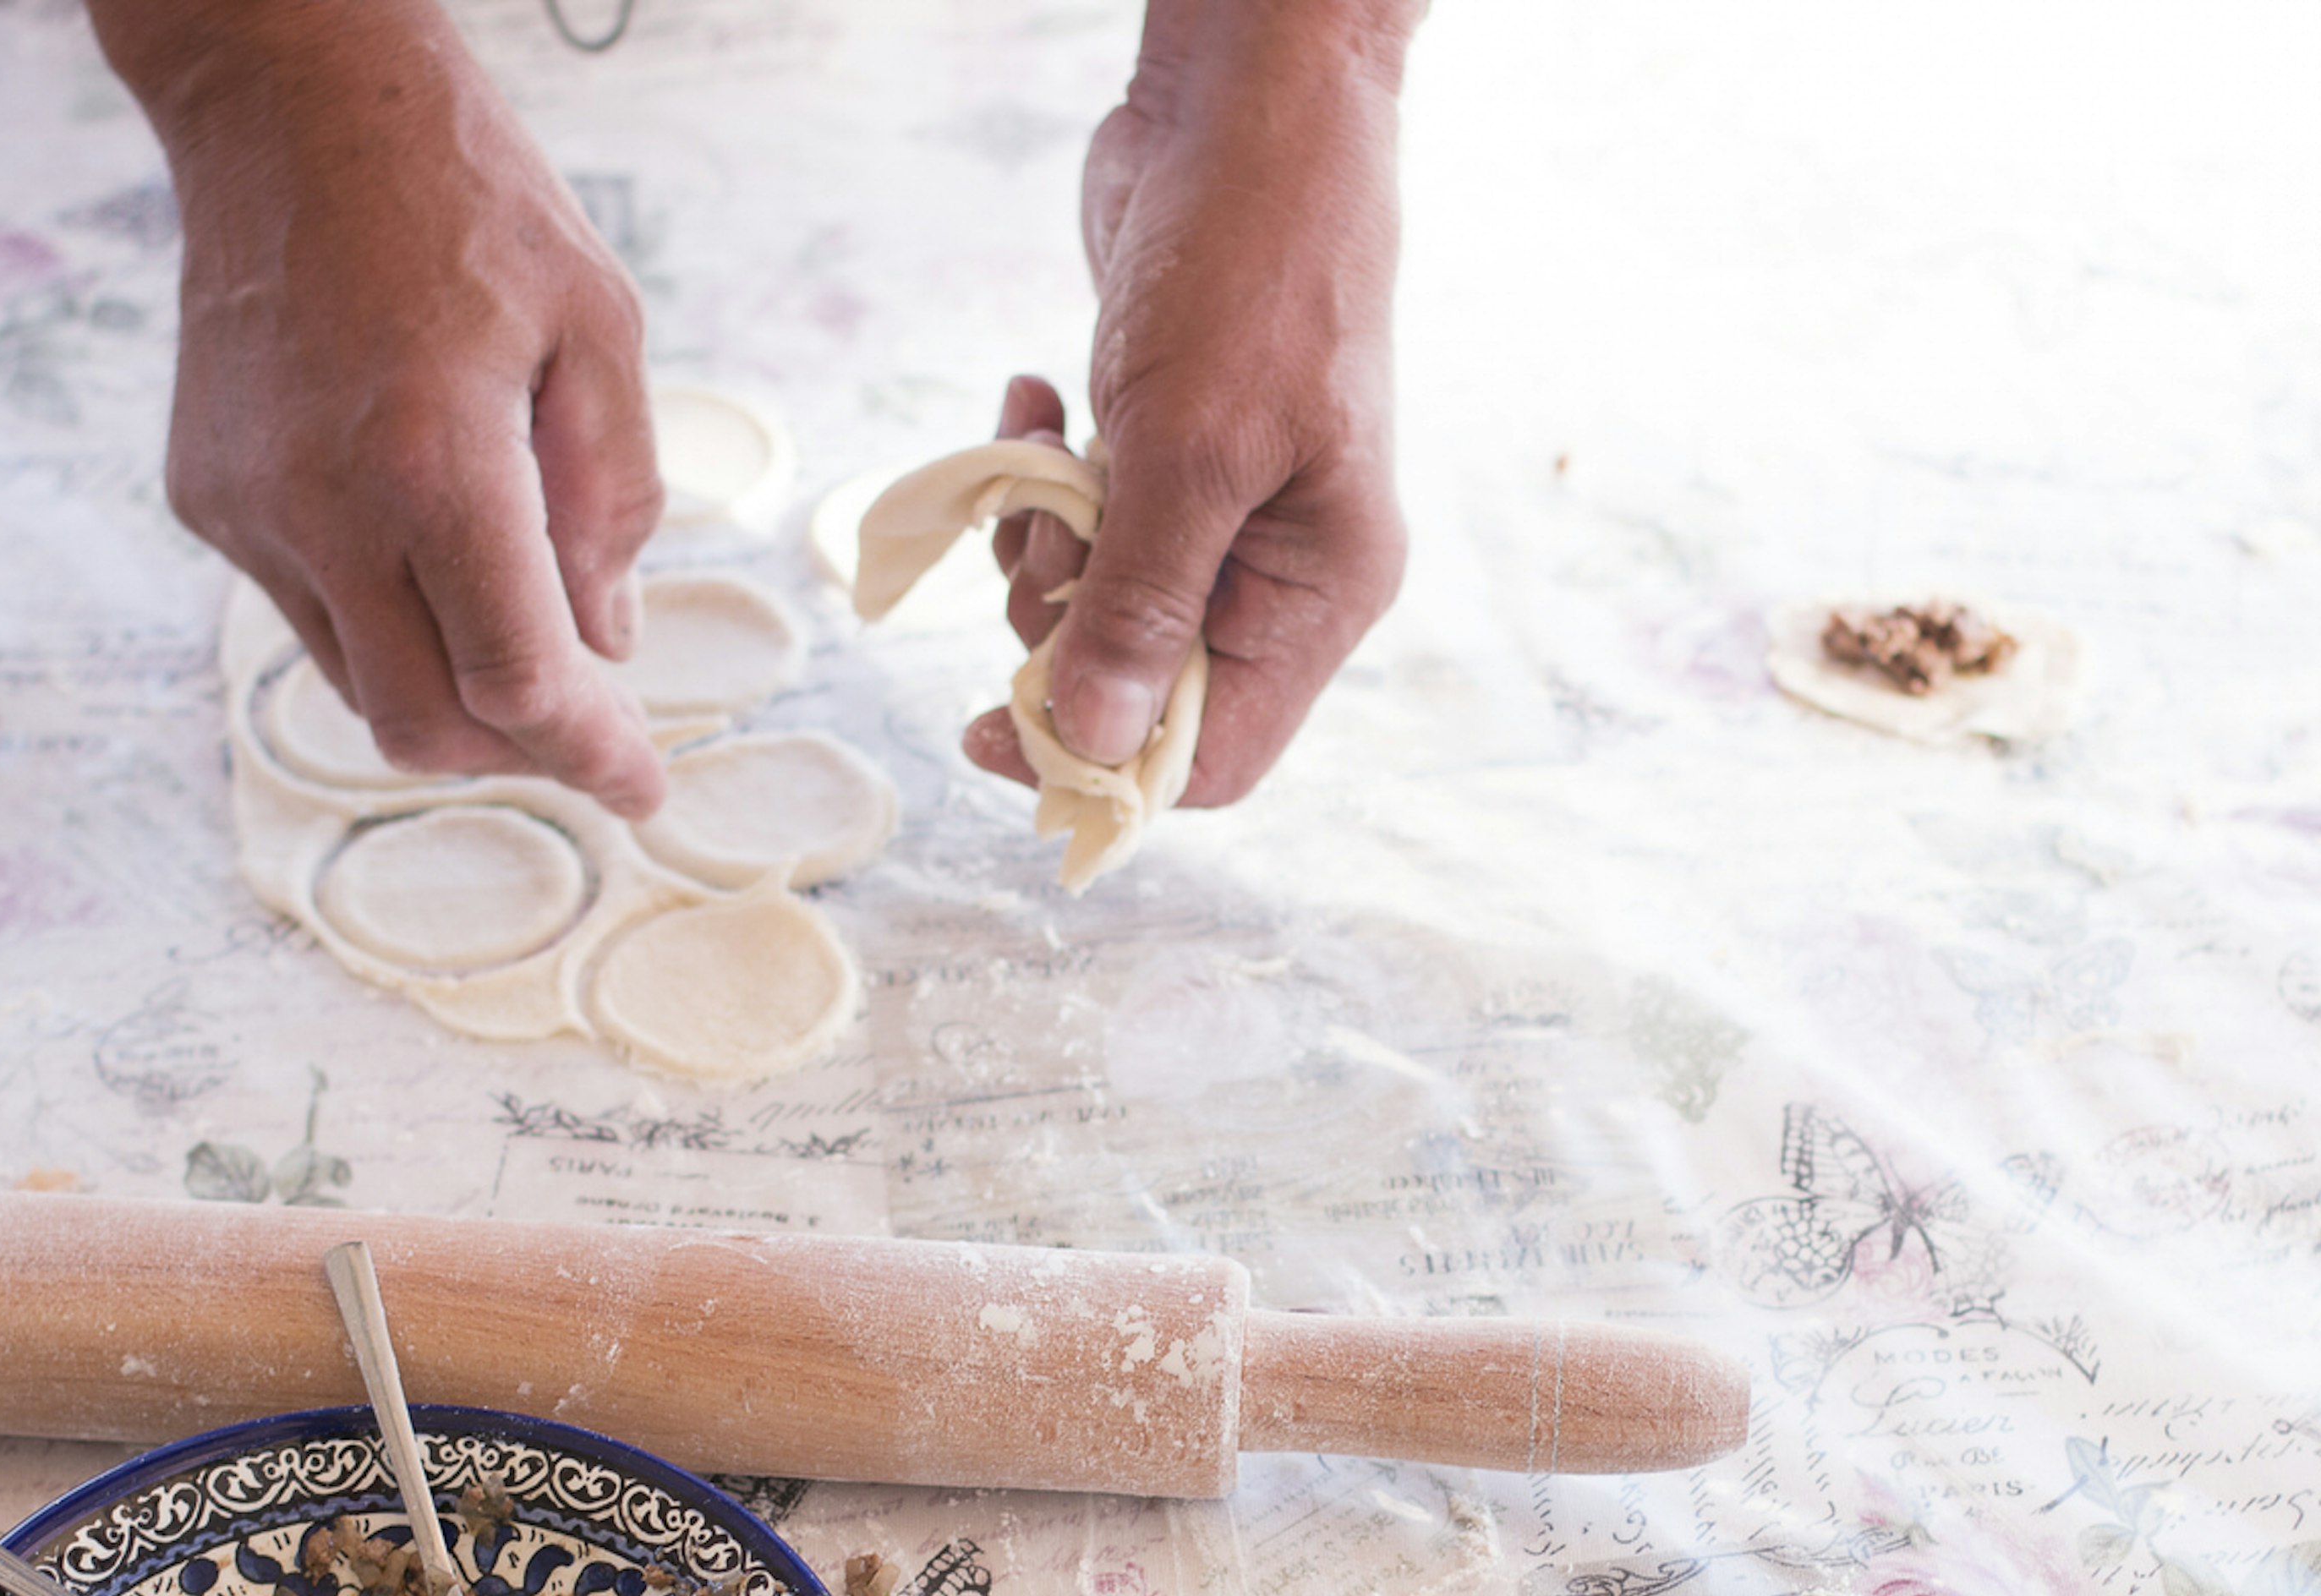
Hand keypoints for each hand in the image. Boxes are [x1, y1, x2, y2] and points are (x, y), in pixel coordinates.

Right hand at [93, 0, 667, 814]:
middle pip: (422, 726)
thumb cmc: (466, 202)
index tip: (642, 789)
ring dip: (446, 694)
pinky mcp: (206, 496)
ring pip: (356, 684)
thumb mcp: (599, 332)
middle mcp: (323, 507)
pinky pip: (306, 610)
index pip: (517, 683)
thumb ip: (615, 503)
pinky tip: (427, 555)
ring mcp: (248, 510)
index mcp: (437, 467)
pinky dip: (383, 621)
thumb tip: (607, 641)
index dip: (591, 755)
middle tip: (589, 734)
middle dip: (516, 752)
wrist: (292, 106)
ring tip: (519, 641)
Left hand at [966, 0, 1416, 808]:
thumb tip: (1096, 745)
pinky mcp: (1167, 454)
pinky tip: (1035, 404)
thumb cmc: (1253, 266)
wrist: (1246, 108)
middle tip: (1037, 537)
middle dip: (1061, 630)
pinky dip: (1038, 479)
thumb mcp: (1191, 451)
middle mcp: (1279, 569)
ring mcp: (1223, 512)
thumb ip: (1139, 606)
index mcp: (1322, 592)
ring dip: (1037, 547)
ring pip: (1096, 607)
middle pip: (1143, 690)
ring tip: (1038, 454)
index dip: (1108, 763)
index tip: (998, 728)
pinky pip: (1082, 522)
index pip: (1216, 755)